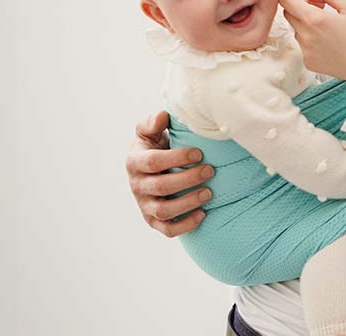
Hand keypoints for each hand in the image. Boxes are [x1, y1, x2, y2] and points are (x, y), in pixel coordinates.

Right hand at [125, 110, 213, 236]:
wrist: (155, 168)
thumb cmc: (156, 146)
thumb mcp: (150, 131)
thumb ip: (153, 122)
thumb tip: (163, 116)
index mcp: (134, 162)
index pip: (153, 162)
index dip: (176, 158)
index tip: (198, 153)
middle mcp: (137, 186)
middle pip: (161, 187)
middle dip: (188, 179)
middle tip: (210, 170)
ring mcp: (145, 205)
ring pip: (164, 211)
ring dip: (188, 203)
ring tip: (209, 193)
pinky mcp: (154, 221)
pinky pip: (168, 230)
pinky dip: (186, 225)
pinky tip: (203, 214)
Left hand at [280, 0, 345, 93]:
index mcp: (315, 19)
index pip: (287, 1)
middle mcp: (306, 36)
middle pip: (289, 15)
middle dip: (298, 7)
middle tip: (318, 7)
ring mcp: (306, 51)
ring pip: (297, 30)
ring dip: (306, 24)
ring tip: (329, 28)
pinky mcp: (309, 63)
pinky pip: (303, 45)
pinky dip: (311, 40)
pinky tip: (330, 42)